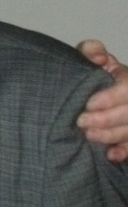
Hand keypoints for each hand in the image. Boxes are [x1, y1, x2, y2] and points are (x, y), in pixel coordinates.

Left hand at [77, 40, 127, 161]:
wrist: (90, 96)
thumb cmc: (92, 76)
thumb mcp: (90, 59)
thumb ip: (91, 51)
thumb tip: (100, 56)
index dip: (111, 97)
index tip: (89, 103)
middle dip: (107, 119)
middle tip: (82, 122)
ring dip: (112, 135)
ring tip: (89, 136)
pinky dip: (124, 152)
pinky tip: (111, 155)